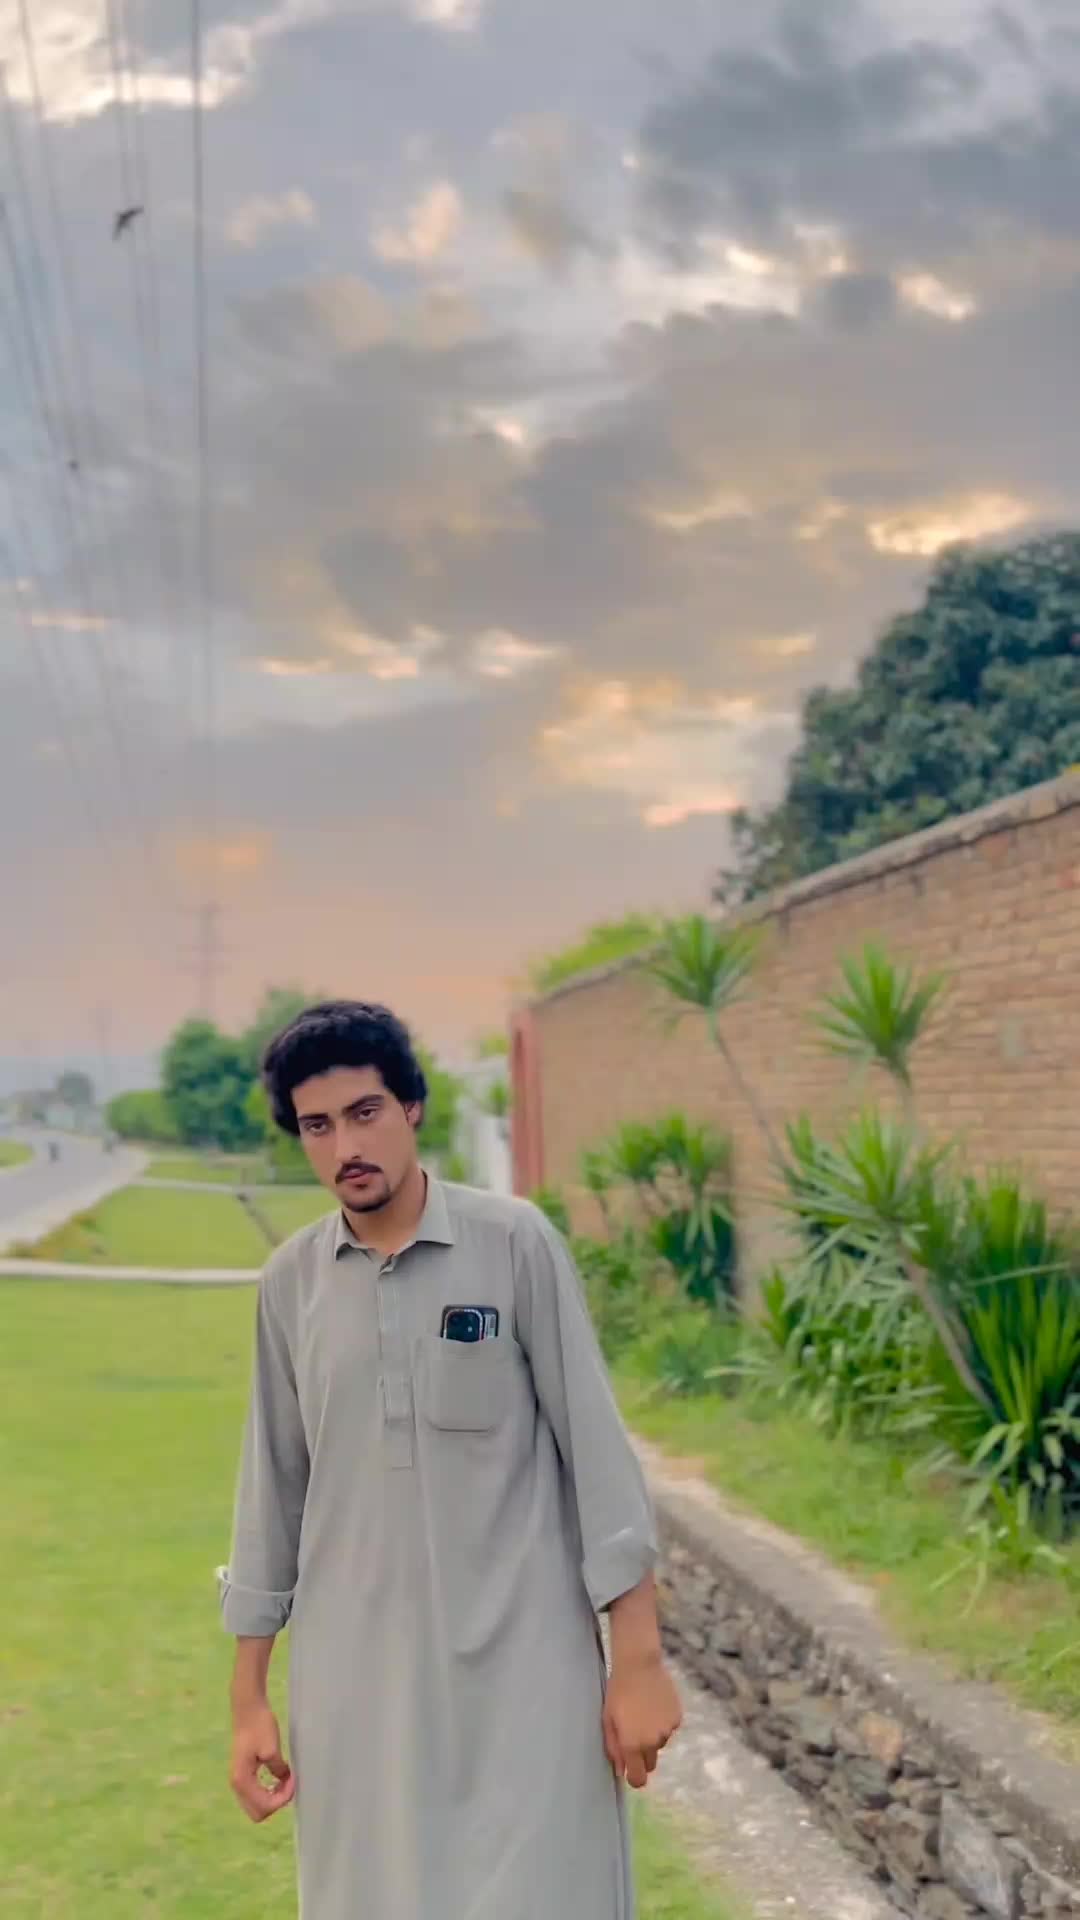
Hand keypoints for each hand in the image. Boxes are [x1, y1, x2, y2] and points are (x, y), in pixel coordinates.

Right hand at [230, 1704, 294, 1821]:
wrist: (248, 1708)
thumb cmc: (259, 1726)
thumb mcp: (272, 1749)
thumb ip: (279, 1771)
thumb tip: (285, 1782)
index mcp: (242, 1781)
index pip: (264, 1806)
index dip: (282, 1798)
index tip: (293, 1780)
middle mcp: (237, 1785)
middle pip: (257, 1813)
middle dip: (276, 1803)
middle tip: (289, 1784)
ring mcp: (238, 1780)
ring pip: (256, 1805)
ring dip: (272, 1798)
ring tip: (286, 1780)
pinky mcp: (242, 1774)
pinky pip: (255, 1794)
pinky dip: (267, 1791)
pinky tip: (278, 1778)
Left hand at [602, 1653, 681, 1789]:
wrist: (639, 1665)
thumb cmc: (618, 1692)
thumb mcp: (608, 1720)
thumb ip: (613, 1748)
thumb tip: (620, 1771)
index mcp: (632, 1745)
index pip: (638, 1778)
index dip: (634, 1778)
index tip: (630, 1771)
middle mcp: (652, 1742)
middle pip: (650, 1764)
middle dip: (642, 1756)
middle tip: (634, 1735)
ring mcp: (667, 1730)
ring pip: (660, 1744)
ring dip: (653, 1736)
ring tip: (644, 1713)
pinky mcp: (677, 1718)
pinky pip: (669, 1728)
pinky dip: (663, 1722)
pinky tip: (655, 1705)